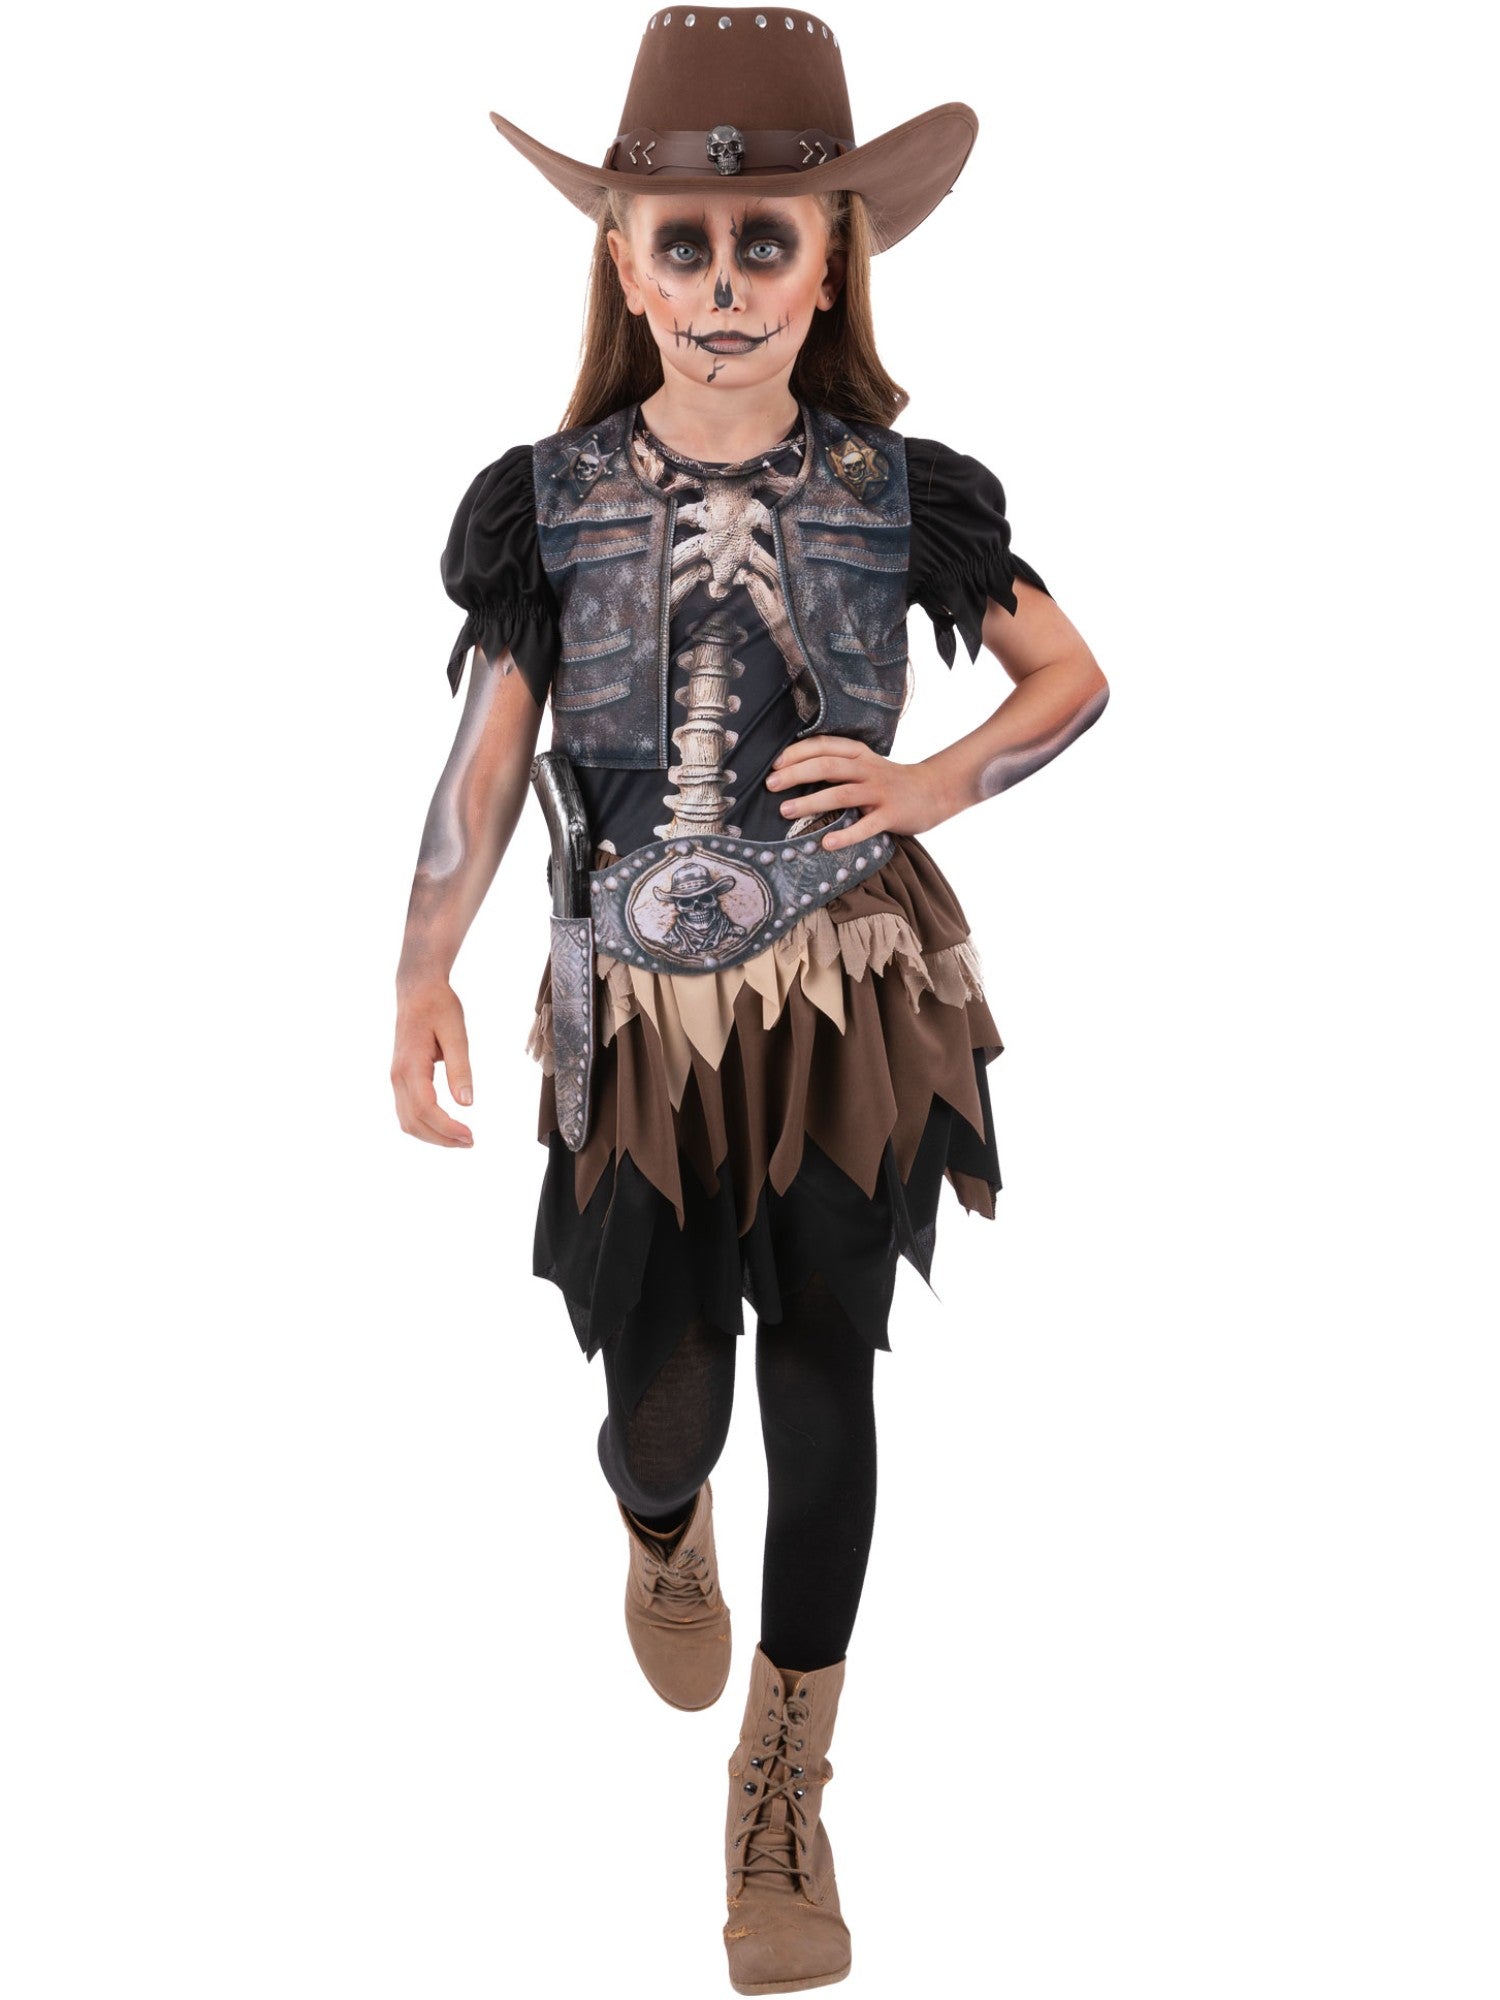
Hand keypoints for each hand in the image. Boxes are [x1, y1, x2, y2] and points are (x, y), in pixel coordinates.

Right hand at [391, 981, 474, 1146]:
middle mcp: (398, 1076)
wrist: (417, 990)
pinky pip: (407, 1111)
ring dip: (432, 1136)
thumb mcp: (456, 1033)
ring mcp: (396, 1078)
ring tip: (460, 1139)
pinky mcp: (400, 1078)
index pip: (426, 1109)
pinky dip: (424, 1126)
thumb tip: (467, 1103)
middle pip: (414, 1122)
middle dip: (441, 1138)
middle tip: (471, 1142)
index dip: (448, 1128)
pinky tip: (444, 1127)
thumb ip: (460, 1068)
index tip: (470, 1136)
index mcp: (410, 1066)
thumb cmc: (438, 1007)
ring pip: (407, 1120)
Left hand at [764, 735, 956, 849]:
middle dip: (796, 774)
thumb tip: (793, 772)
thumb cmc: (889, 781)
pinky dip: (846, 835)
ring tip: (785, 811)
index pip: (824, 746)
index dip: (798, 753)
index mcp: (859, 754)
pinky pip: (866, 826)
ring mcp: (880, 792)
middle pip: (827, 766)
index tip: (774, 764)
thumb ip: (837, 765)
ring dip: (812, 802)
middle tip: (770, 785)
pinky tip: (826, 844)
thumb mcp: (865, 764)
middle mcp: (867, 769)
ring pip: (842, 794)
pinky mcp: (891, 815)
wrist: (934, 791)